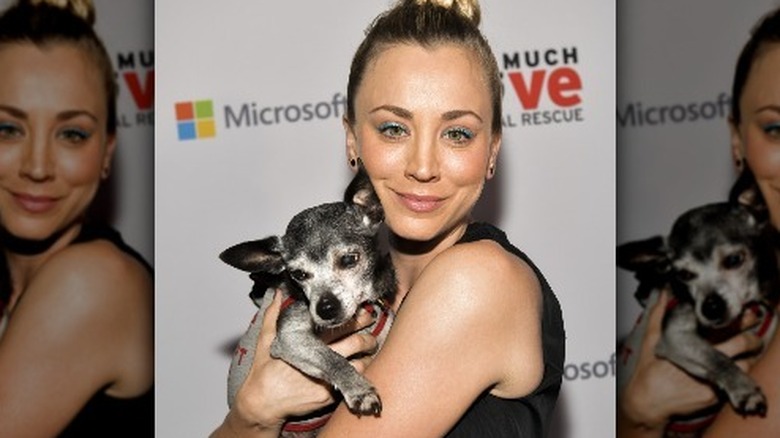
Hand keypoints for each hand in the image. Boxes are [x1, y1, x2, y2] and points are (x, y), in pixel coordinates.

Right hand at [230, 290, 378, 429]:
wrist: (262, 404)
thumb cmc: (263, 372)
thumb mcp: (264, 341)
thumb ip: (272, 316)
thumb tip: (278, 294)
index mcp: (306, 343)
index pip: (338, 326)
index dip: (355, 319)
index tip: (364, 313)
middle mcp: (318, 359)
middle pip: (355, 342)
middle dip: (368, 335)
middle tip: (373, 332)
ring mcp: (325, 379)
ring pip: (360, 363)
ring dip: (368, 355)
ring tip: (370, 349)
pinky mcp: (328, 395)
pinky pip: (351, 382)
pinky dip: (360, 374)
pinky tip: (362, 367)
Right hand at [619, 290, 762, 430]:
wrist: (648, 401)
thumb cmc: (648, 370)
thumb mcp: (650, 339)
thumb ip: (658, 314)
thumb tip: (662, 294)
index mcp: (692, 344)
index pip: (724, 328)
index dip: (739, 321)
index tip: (744, 315)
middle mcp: (705, 361)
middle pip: (742, 344)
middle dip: (751, 338)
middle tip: (751, 336)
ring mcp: (712, 379)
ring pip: (744, 364)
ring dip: (747, 358)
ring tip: (742, 355)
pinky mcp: (715, 395)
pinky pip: (734, 383)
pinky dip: (736, 375)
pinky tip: (729, 371)